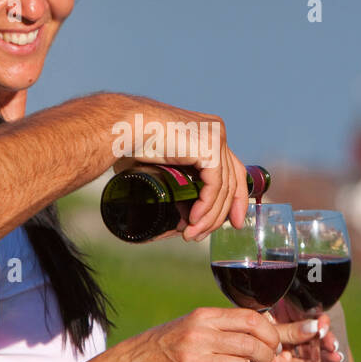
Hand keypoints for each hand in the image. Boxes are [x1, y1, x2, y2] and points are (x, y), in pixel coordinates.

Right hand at [112, 96, 247, 241]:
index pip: (232, 171)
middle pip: (232, 181)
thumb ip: (176, 184)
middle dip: (221, 213)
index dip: (236, 199)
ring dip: (209, 216)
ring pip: (223, 187)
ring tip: (192, 234)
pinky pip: (215, 185)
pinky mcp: (209, 147)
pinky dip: (206, 206)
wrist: (125, 127)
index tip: (233, 222)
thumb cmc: (132, 142)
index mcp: (209, 134)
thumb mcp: (162, 164)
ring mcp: (216, 138)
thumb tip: (180, 214)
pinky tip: (193, 219)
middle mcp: (217, 133)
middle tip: (202, 234)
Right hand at [121, 307, 278, 361]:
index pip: (250, 319)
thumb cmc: (173, 342)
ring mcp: (195, 361)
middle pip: (251, 345)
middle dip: (266, 355)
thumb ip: (226, 325)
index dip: (269, 332)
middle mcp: (199, 336)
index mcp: (204, 317)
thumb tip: (266, 331)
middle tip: (265, 359)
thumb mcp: (196, 323)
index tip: (273, 341)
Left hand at [261, 312, 342, 361]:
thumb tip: (315, 327)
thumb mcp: (265, 330)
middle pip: (310, 333)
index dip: (317, 320)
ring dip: (326, 355)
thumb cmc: (238, 338)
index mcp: (277, 314)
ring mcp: (285, 349)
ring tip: (337, 359)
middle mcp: (284, 330)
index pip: (303, 313)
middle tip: (332, 347)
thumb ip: (290, 330)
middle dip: (324, 340)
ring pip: (309, 350)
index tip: (323, 327)